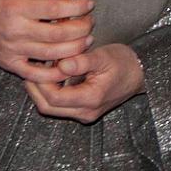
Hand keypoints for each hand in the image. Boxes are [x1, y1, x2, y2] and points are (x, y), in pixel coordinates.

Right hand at [0, 0, 94, 78]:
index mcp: (18, 8)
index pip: (56, 8)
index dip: (77, 7)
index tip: (88, 4)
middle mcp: (16, 30)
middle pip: (59, 33)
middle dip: (81, 29)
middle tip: (90, 23)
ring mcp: (13, 49)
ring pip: (52, 53)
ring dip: (75, 48)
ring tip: (86, 41)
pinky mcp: (10, 64)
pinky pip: (37, 73)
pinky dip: (54, 72)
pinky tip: (67, 65)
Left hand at [26, 41, 143, 122]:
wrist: (141, 75)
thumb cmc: (124, 63)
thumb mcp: (104, 56)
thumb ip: (82, 61)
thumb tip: (60, 64)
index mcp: (91, 99)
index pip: (55, 97)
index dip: (41, 82)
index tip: (37, 65)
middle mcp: (86, 112)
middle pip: (48, 107)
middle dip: (35, 89)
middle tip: (30, 69)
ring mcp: (84, 114)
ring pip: (51, 109)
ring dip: (40, 92)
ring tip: (38, 72)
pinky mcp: (83, 111)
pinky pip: (59, 107)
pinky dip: (50, 94)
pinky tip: (50, 78)